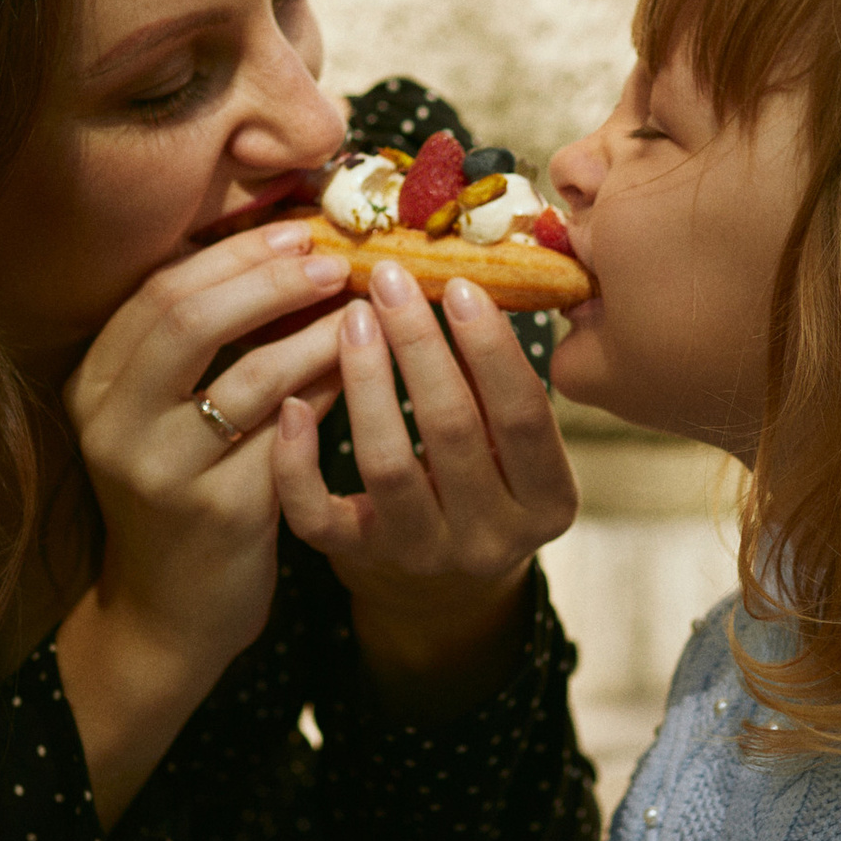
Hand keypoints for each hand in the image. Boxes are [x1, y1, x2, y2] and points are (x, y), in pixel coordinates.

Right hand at [56, 222, 350, 823]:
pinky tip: (361, 369)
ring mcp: (163, 471)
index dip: (231, 253)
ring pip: (249, 376)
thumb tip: (280, 245)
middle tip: (333, 259)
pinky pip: (289, 432)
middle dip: (269, 279)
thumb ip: (197, 339)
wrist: (169, 611)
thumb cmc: (178, 489)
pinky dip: (329, 389)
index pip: (158, 290)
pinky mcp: (220, 511)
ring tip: (361, 307)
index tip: (295, 230)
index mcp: (93, 385)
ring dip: (314, 331)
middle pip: (189, 319)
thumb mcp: (160, 413)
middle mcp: (114, 425)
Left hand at [271, 263, 577, 707]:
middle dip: (420, 346)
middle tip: (390, 280)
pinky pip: (319, 516)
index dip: (491, 348)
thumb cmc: (487, 470)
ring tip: (352, 318)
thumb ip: (500, 382)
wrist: (446, 566)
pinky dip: (298, 462)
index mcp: (549, 503)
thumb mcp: (516, 440)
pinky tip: (291, 404)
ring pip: (387, 465)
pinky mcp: (360, 560)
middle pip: (453, 431)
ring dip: (366, 383)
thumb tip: (465, 274)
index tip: (459, 285)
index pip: (524, 417)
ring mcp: (424, 555)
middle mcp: (492, 540)